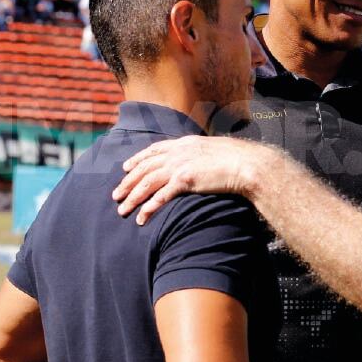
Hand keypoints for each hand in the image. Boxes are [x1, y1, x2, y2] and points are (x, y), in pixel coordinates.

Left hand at [112, 135, 275, 224]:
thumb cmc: (235, 159)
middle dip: (127, 182)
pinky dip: (149, 208)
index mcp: (183, 143)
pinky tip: (142, 218)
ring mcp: (180, 165)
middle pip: (144, 168)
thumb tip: (196, 162)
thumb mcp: (212, 150)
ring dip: (132, 197)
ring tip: (122, 210)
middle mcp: (177, 152)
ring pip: (147, 182)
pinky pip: (161, 196)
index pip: (153, 150)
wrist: (245, 164)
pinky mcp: (185, 180)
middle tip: (115, 195)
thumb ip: (198, 155)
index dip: (137, 159)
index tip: (125, 168)